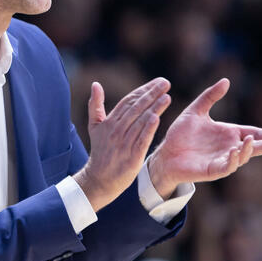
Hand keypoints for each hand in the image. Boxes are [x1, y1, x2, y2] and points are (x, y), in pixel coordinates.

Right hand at [74, 77, 170, 210]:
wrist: (99, 179)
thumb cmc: (100, 151)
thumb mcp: (95, 126)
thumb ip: (95, 105)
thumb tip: (95, 84)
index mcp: (110, 122)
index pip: (129, 101)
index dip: (143, 90)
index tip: (157, 82)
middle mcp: (117, 130)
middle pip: (136, 108)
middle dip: (151, 94)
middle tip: (166, 83)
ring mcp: (124, 143)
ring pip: (140, 122)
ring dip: (154, 108)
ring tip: (166, 96)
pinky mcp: (132, 156)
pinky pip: (141, 140)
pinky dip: (149, 129)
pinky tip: (157, 118)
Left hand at [147, 78, 261, 197]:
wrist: (165, 153)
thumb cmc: (180, 134)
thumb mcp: (196, 111)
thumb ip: (210, 96)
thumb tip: (226, 80)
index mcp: (227, 134)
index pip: (251, 132)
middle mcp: (228, 147)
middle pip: (252, 147)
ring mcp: (221, 160)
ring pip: (241, 157)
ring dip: (248, 150)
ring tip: (251, 140)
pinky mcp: (212, 170)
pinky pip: (226, 167)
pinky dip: (232, 160)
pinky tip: (234, 151)